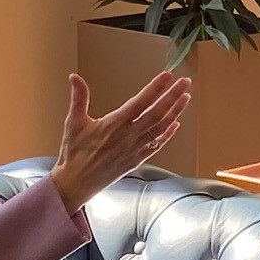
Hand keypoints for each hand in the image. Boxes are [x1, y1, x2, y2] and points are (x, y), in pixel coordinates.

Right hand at [50, 72, 191, 211]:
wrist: (76, 183)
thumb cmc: (74, 153)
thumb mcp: (73, 123)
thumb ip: (78, 98)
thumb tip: (75, 77)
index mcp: (115, 124)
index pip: (141, 102)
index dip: (155, 88)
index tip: (167, 76)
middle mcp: (129, 136)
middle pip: (157, 113)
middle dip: (173, 96)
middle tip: (185, 82)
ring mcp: (136, 149)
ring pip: (161, 128)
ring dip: (175, 112)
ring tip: (185, 98)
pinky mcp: (137, 160)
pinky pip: (157, 145)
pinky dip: (168, 134)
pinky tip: (176, 124)